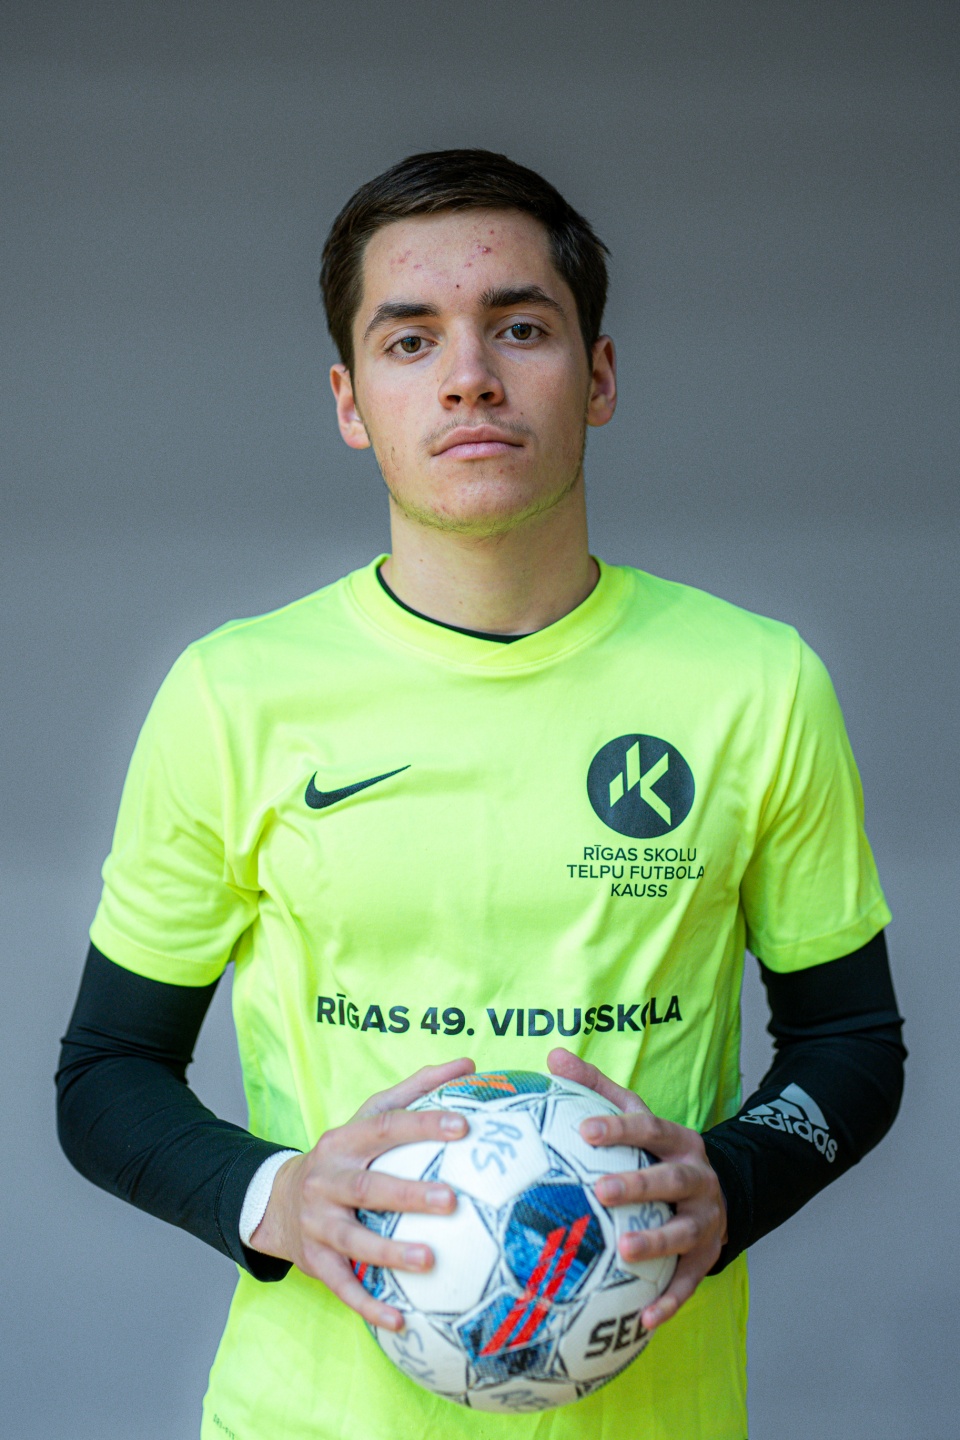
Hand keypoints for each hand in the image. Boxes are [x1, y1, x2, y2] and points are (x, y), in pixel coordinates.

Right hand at [250, 1057, 475, 1329]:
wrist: (277, 1201)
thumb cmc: (343, 1154)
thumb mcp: (368, 1116)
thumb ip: (416, 1089)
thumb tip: (468, 1064)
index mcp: (345, 1140)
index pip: (386, 1127)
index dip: (423, 1124)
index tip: (463, 1125)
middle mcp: (327, 1179)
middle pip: (367, 1186)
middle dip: (409, 1194)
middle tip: (452, 1200)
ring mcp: (317, 1223)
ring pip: (353, 1240)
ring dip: (390, 1252)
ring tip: (430, 1260)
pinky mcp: (315, 1262)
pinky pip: (343, 1286)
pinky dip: (369, 1305)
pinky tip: (400, 1321)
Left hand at [547, 1047, 726, 1332]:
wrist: (722, 1190)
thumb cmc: (658, 1151)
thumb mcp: (637, 1115)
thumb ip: (596, 1087)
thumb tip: (553, 1055)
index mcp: (677, 1140)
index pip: (648, 1127)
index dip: (618, 1128)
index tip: (584, 1130)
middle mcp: (697, 1176)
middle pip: (671, 1178)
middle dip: (639, 1183)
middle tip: (601, 1190)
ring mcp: (706, 1217)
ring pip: (684, 1230)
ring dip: (656, 1242)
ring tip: (624, 1250)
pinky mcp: (707, 1255)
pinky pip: (689, 1281)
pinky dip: (670, 1300)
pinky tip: (645, 1319)